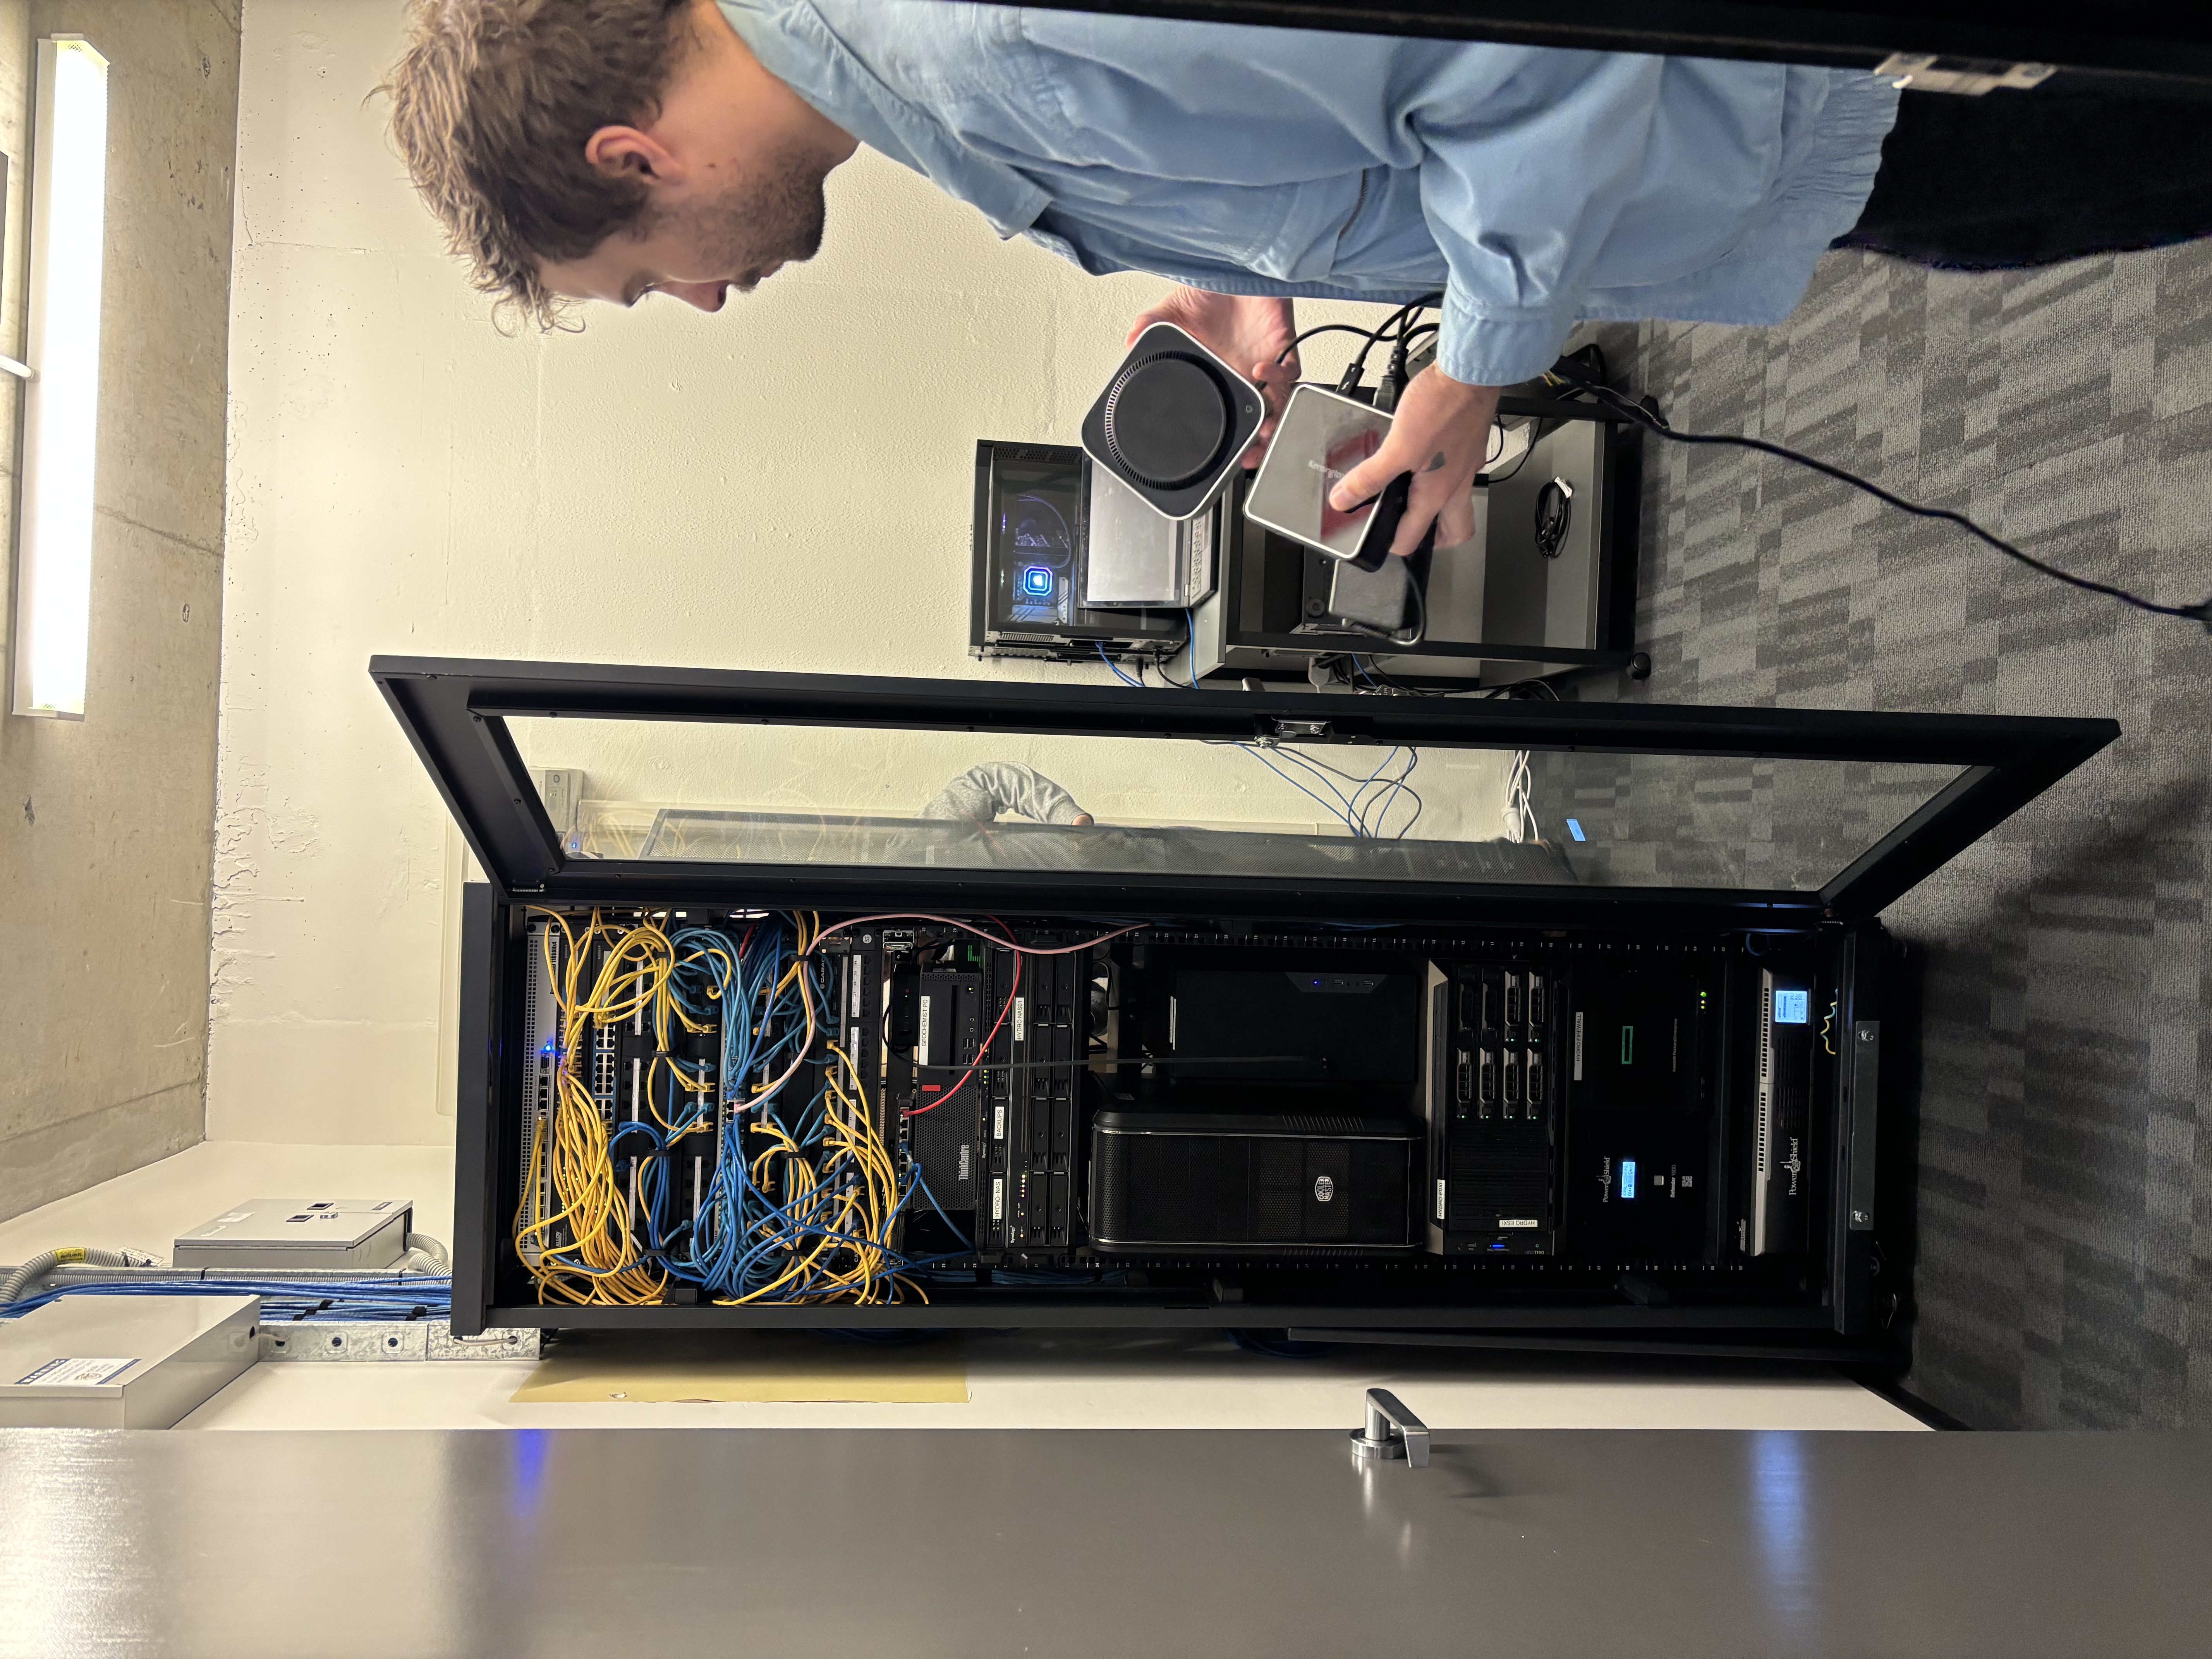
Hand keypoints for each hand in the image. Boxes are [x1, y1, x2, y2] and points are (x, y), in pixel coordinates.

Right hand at [1126, 286, 1297, 466]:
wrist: (1238, 262)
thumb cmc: (1214, 288)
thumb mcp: (1173, 312)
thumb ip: (1152, 327)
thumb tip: (1130, 342)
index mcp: (1222, 375)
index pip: (1232, 415)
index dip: (1235, 440)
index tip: (1230, 459)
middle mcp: (1245, 374)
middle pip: (1260, 419)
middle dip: (1259, 442)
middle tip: (1249, 456)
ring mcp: (1267, 363)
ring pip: (1280, 404)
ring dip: (1273, 419)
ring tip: (1261, 428)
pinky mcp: (1284, 347)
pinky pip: (1290, 372)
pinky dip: (1278, 377)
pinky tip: (1259, 372)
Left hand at [1328, 365, 1498, 555]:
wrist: (1470, 373)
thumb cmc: (1443, 406)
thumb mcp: (1396, 447)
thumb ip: (1370, 477)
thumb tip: (1345, 499)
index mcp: (1438, 494)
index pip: (1415, 539)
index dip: (1391, 545)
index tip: (1377, 539)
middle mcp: (1457, 485)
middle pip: (1453, 531)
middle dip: (1432, 538)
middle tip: (1411, 530)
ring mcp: (1466, 465)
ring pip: (1457, 503)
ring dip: (1437, 506)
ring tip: (1414, 495)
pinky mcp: (1468, 445)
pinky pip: (1456, 472)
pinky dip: (1440, 473)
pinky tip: (1422, 457)